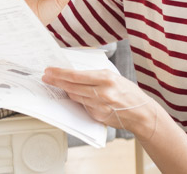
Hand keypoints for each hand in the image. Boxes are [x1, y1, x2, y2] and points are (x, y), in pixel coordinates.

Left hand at [42, 67, 156, 140]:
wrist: (141, 113)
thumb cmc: (128, 91)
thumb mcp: (114, 76)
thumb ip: (96, 75)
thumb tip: (75, 72)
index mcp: (106, 78)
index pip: (77, 75)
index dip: (60, 73)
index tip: (50, 70)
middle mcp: (102, 92)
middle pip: (72, 86)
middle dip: (56, 81)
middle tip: (46, 77)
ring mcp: (99, 106)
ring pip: (75, 96)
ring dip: (64, 90)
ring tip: (55, 83)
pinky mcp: (98, 116)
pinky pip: (82, 105)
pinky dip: (77, 99)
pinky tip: (72, 94)